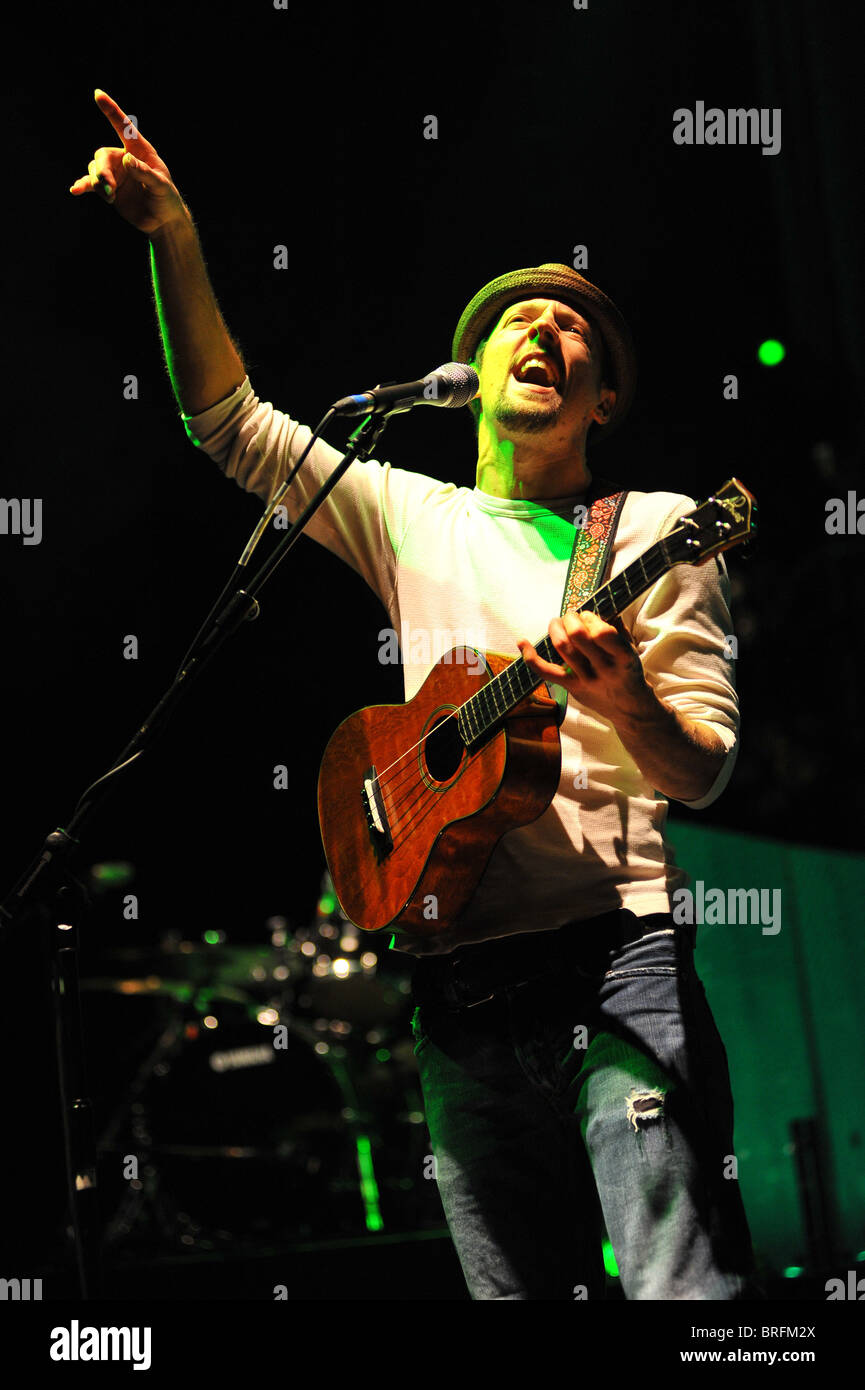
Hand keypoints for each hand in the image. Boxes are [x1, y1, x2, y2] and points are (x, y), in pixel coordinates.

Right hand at [68, 89, 188, 234]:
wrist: (162, 220)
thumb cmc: (166, 198)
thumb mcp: (161, 186)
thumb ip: (145, 173)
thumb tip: (127, 160)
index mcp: (140, 150)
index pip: (123, 127)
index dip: (111, 110)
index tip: (98, 94)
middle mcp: (124, 158)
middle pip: (103, 155)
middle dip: (102, 171)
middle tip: (108, 188)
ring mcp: (115, 173)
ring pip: (95, 169)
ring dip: (98, 182)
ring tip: (110, 197)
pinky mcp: (109, 188)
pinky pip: (91, 183)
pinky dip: (83, 186)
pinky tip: (75, 190)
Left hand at [517, 611, 652, 724]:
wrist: (629, 708)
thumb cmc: (627, 671)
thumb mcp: (630, 648)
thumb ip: (615, 626)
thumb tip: (597, 603)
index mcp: (622, 656)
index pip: (601, 632)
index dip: (590, 618)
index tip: (587, 616)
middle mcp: (604, 669)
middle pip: (578, 636)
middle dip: (570, 618)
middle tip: (570, 617)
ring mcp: (586, 680)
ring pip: (562, 648)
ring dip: (555, 628)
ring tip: (557, 624)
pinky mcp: (572, 688)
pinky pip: (546, 672)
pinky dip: (531, 656)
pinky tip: (522, 642)